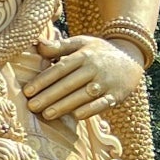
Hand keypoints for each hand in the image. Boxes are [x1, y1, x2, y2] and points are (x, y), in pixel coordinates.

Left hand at [23, 34, 144, 122]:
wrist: (132, 56)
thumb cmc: (99, 51)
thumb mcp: (81, 43)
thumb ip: (59, 46)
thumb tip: (37, 44)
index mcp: (83, 55)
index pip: (59, 69)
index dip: (42, 80)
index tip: (27, 91)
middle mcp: (94, 68)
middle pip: (68, 84)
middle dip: (49, 96)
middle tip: (31, 107)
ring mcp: (106, 82)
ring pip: (83, 95)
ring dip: (65, 105)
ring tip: (47, 114)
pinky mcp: (117, 94)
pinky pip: (103, 103)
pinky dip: (91, 109)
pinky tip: (76, 116)